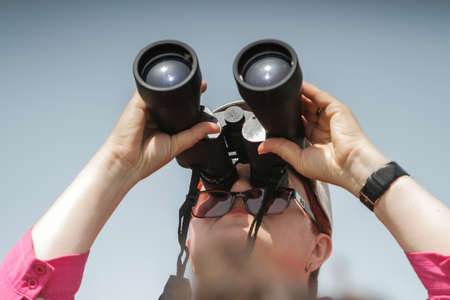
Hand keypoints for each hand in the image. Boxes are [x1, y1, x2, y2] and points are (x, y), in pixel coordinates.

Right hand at [102, 81, 219, 183]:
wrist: (128, 162)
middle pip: (171, 98)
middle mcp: (154, 115)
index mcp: (163, 124)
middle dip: (185, 91)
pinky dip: (158, 83)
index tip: (203, 92)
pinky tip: (170, 82)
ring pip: (162, 91)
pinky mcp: (137, 102)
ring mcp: (146, 107)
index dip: (190, 100)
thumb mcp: (178, 144)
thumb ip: (195, 133)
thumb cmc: (147, 159)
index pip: (178, 108)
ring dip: (174, 85)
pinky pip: (149, 87)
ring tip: (189, 82)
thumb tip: (214, 127)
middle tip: (201, 86)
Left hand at [258, 82, 388, 196]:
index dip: (288, 119)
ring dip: (297, 95)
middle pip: (304, 111)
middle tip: (275, 101)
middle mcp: (323, 128)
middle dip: (291, 106)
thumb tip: (262, 146)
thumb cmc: (331, 169)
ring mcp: (330, 117)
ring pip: (310, 101)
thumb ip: (281, 148)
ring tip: (281, 90)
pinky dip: (307, 89)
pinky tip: (295, 85)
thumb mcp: (299, 159)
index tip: (273, 115)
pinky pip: (318, 95)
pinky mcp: (336, 109)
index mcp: (316, 141)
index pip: (299, 125)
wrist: (349, 166)